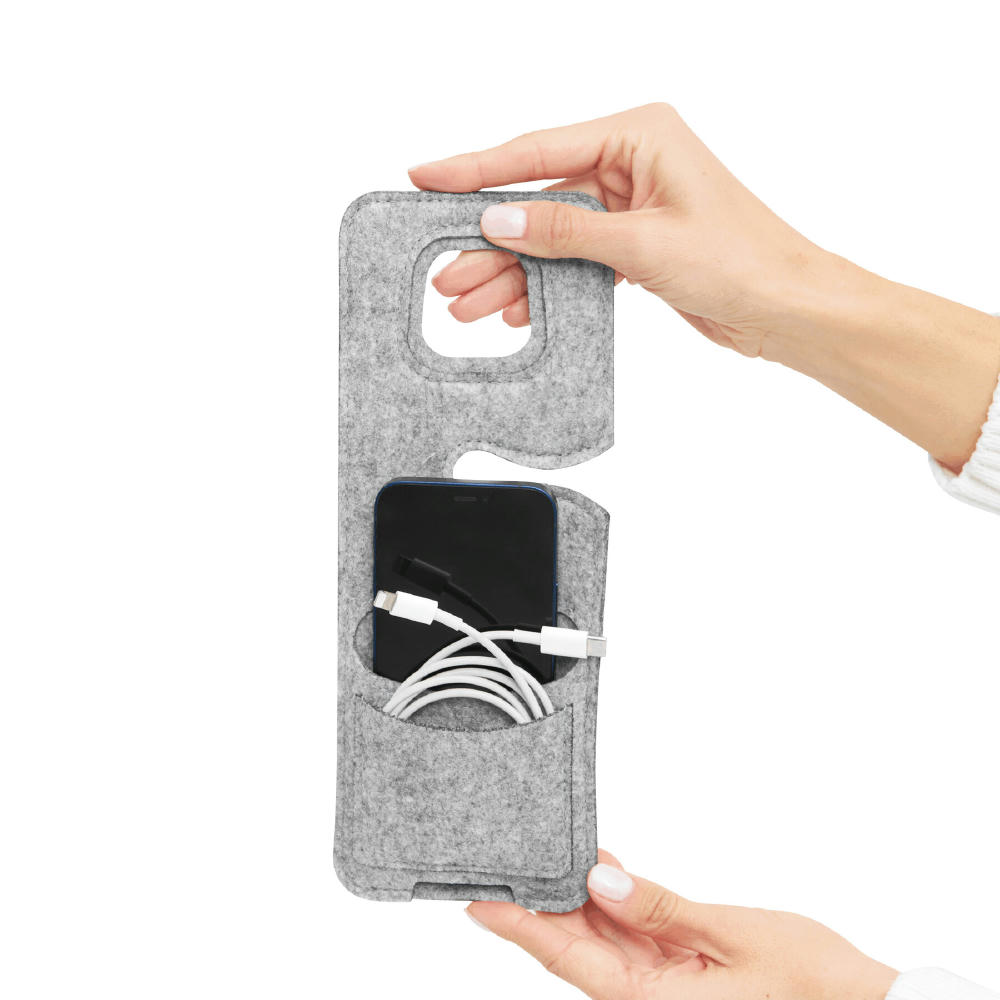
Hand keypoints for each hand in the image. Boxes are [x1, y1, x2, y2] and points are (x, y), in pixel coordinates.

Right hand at [410, 105, 999, 470]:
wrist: (787, 308)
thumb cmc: (742, 259)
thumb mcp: (643, 243)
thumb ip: (565, 230)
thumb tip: (499, 218)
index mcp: (639, 134)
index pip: (539, 149)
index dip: (476, 168)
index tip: (427, 177)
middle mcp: (632, 161)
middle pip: (538, 195)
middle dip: (490, 238)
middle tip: (445, 270)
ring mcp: (631, 202)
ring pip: (551, 233)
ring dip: (512, 269)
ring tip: (467, 301)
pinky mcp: (633, 241)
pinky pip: (574, 257)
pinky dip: (546, 283)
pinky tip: (515, 309)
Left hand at [466, 850, 897, 999]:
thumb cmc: (808, 980)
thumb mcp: (731, 936)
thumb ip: (659, 907)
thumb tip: (598, 878)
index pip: (567, 957)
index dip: (519, 926)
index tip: (477, 900)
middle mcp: (646, 996)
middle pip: (574, 945)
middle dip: (535, 904)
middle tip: (499, 861)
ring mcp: (662, 982)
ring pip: (598, 935)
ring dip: (570, 897)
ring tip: (539, 853)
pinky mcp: (679, 966)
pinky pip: (630, 931)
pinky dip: (609, 898)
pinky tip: (596, 866)